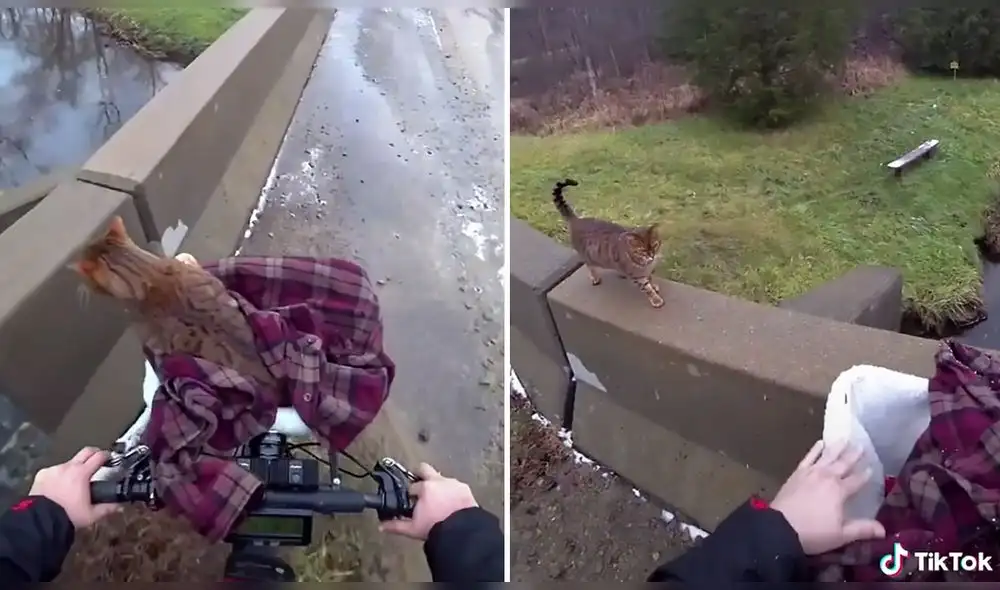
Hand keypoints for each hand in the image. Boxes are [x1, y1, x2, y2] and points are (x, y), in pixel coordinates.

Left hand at [28, 447, 119, 528]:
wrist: (40, 521)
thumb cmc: (66, 516)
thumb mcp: (91, 514)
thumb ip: (107, 508)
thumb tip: (119, 506)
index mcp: (82, 473)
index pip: (99, 456)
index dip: (106, 455)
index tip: (109, 458)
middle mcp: (68, 467)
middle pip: (86, 451)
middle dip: (94, 453)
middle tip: (97, 460)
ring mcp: (54, 470)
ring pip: (69, 463)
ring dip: (75, 468)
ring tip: (76, 480)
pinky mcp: (42, 475)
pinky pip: (54, 471)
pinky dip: (59, 475)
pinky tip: (59, 486)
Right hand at [379, 463, 477, 540]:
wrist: (461, 532)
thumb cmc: (437, 528)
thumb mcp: (413, 528)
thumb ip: (396, 525)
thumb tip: (382, 526)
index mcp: (425, 488)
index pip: (411, 487)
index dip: (410, 494)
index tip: (412, 501)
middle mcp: (439, 481)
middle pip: (424, 468)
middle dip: (420, 475)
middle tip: (419, 487)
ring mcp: (453, 483)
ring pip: (441, 479)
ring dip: (438, 486)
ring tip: (438, 501)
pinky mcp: (465, 488)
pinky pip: (455, 487)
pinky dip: (452, 493)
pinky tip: (451, 504)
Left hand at [771, 440, 885, 554]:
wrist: (780, 527)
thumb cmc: (813, 533)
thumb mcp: (841, 535)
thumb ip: (862, 529)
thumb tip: (884, 529)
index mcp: (839, 491)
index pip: (856, 480)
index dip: (865, 474)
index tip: (872, 467)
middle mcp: (826, 477)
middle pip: (843, 464)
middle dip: (853, 455)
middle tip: (862, 445)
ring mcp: (810, 473)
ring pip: (827, 457)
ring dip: (837, 448)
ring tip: (845, 438)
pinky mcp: (797, 473)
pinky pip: (808, 457)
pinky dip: (815, 449)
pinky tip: (820, 442)